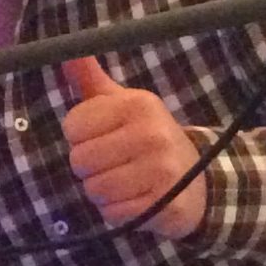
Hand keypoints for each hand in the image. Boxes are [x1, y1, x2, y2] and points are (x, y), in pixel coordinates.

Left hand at [59, 56, 206, 239]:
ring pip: (94, 189)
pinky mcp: (164, 203)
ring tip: (125, 182)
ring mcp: (161, 169)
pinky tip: (135, 199)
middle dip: (90, 168)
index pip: (73, 126)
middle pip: (80, 160)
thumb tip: (67, 53)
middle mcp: (151, 133)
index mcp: (137, 104)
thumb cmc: (147, 138)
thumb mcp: (123, 104)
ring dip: (102, 192)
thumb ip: (90, 80)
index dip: (81, 137)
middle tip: (115, 163)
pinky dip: (117, 212)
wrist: (197, 180)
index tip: (103, 137)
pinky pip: (112, 213)